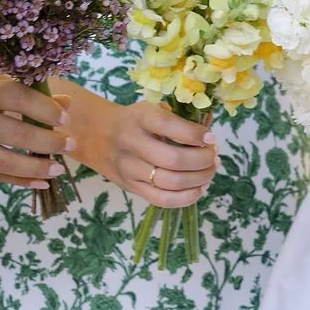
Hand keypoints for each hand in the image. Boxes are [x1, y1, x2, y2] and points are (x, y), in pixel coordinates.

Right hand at [0, 63, 69, 189]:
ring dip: (35, 168)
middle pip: (14, 134)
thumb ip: (26, 92)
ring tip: (58, 169)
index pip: (18, 98)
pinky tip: (40, 182)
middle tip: (70, 145)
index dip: (45, 110)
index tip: (66, 118)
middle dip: (48, 142)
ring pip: (3, 161)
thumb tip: (65, 105)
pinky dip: (19, 181)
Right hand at [64, 87, 217, 208]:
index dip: (195, 134)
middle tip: (214, 157)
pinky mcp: (131, 188)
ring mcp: (130, 169)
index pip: (169, 126)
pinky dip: (186, 197)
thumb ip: (177, 120)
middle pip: (173, 160)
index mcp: (140, 118)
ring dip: (199, 179)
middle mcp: (132, 144)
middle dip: (202, 160)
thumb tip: (209, 138)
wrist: (95, 135)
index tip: (211, 138)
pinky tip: (199, 188)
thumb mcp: (150, 109)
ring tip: (210, 171)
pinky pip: (162, 200)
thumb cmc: (134, 121)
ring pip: (171, 183)